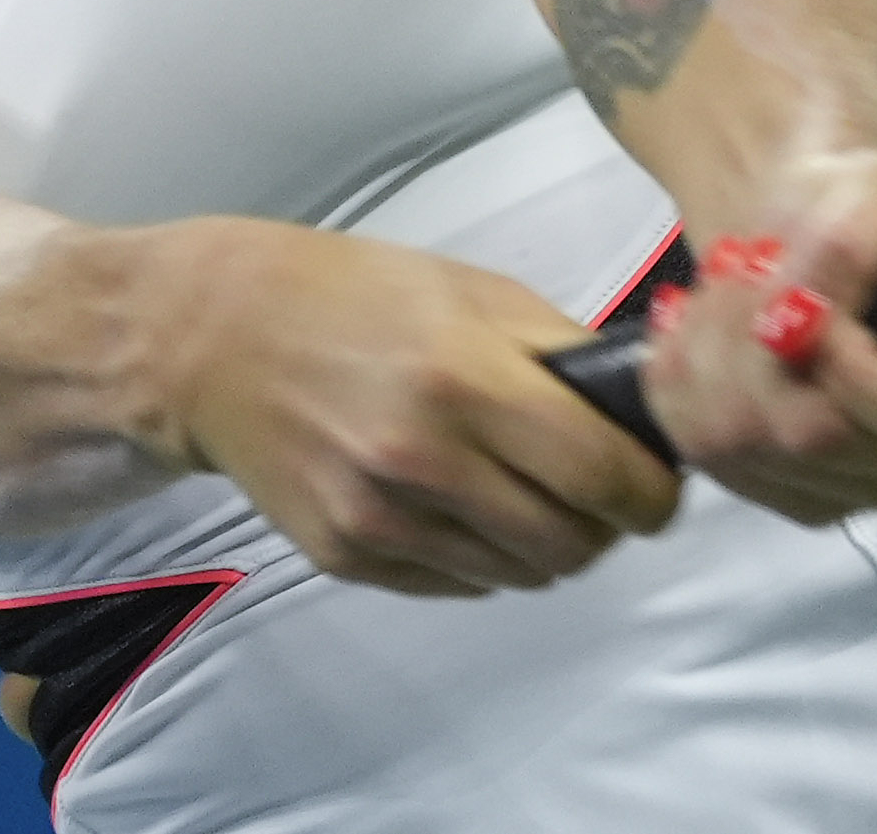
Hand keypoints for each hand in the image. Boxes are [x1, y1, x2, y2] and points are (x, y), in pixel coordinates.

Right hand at [144, 218, 681, 595]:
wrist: (214, 338)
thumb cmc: (354, 297)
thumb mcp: (474, 292)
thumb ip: (562, 355)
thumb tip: (643, 412)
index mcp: (467, 378)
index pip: (602, 476)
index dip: (652, 493)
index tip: (661, 486)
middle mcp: (424, 459)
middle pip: (570, 542)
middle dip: (607, 525)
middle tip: (603, 492)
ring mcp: (379, 518)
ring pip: (519, 574)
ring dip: (549, 546)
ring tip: (534, 494)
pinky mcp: (345, 555)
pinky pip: (459, 584)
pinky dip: (486, 558)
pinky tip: (469, 506)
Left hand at [637, 148, 876, 525]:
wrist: (809, 233)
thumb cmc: (860, 211)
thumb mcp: (872, 194)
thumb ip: (850, 253)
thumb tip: (796, 316)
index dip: (865, 375)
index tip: (807, 301)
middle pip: (814, 437)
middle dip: (759, 341)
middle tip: (748, 261)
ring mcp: (832, 491)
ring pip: (741, 438)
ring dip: (713, 341)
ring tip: (728, 275)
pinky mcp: (760, 488)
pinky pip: (694, 437)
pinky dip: (678, 367)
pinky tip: (698, 319)